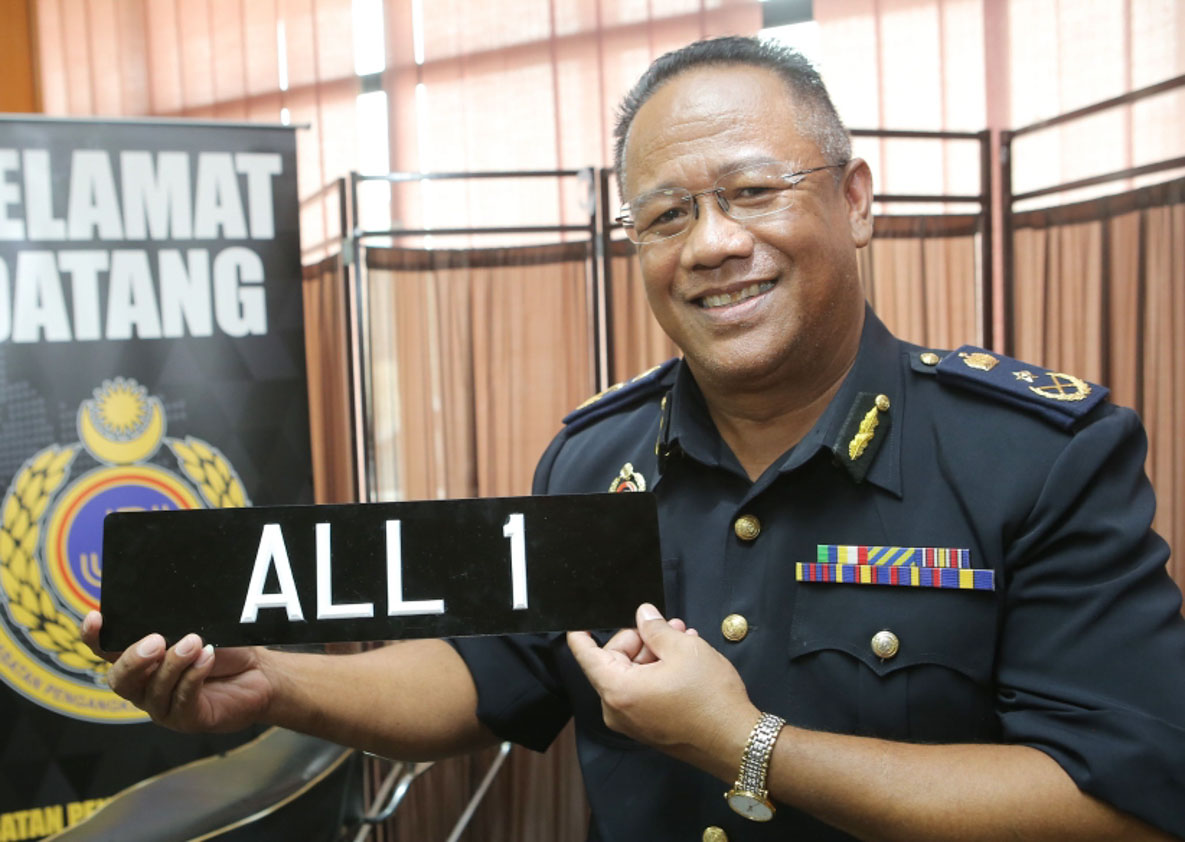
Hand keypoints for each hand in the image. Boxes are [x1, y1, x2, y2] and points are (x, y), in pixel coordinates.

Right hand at [81, 611, 271, 733]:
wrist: (261, 673)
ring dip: (174, 663)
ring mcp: (163, 706)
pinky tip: (206, 658)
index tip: (96, 618)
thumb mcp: (198, 629)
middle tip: (156, 640)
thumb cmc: (225, 649)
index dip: (94, 637)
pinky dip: (193, 676)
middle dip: (135, 659)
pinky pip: (182, 699)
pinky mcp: (187, 719)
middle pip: (120, 679)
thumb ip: (175, 624)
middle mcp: (145, 686)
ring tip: (194, 642)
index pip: (106, 651)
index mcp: (140, 661)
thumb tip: (162, 607)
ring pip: (154, 690)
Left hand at [568, 603, 757, 776]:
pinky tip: (683, 660)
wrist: (737, 742)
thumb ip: (655, 628)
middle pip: (613, 661)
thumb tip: (643, 615)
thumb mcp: (684, 649)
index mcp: (618, 690)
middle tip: (667, 625)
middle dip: (640, 639)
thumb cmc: (710, 700)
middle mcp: (618, 711)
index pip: (586, 656)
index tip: (577, 622)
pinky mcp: (648, 729)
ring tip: (683, 638)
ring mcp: (633, 723)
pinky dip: (657, 674)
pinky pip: (642, 692)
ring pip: (631, 676)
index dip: (581, 635)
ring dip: (654, 654)